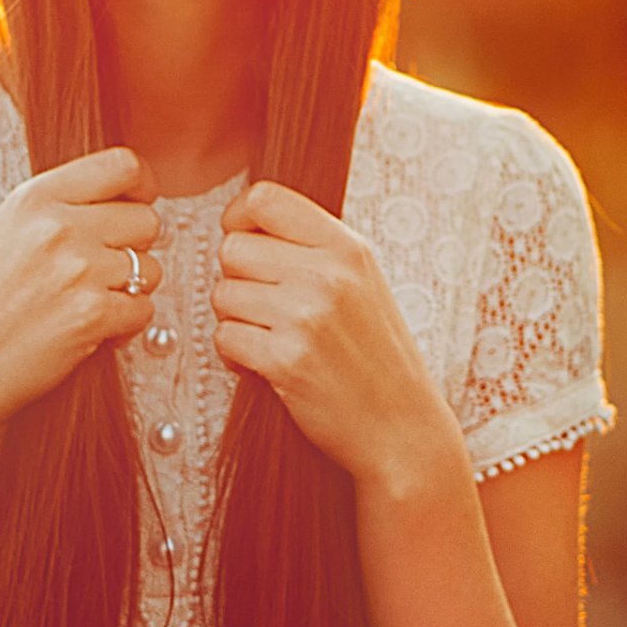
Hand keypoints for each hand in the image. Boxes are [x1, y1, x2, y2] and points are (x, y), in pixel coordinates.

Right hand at [0, 145, 163, 438]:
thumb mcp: (7, 230)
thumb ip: (60, 207)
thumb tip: (123, 202)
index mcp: (35, 197)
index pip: (123, 165)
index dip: (143, 187)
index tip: (139, 204)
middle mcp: (58, 226)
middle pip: (147, 220)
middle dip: (137, 248)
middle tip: (107, 269)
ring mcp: (77, 270)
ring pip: (150, 269)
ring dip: (132, 290)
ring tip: (93, 303)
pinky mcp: (90, 315)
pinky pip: (143, 310)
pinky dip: (126, 325)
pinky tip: (92, 330)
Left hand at [211, 180, 457, 492]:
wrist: (403, 429)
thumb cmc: (376, 355)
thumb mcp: (361, 281)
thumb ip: (313, 246)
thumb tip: (245, 221)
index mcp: (347, 246)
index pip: (264, 198)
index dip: (238, 218)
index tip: (246, 243)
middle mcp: (328, 274)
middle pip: (232, 248)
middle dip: (236, 279)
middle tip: (262, 306)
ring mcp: (307, 316)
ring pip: (223, 295)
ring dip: (235, 320)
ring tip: (271, 338)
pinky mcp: (287, 360)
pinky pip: (225, 338)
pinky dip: (236, 355)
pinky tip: (267, 365)